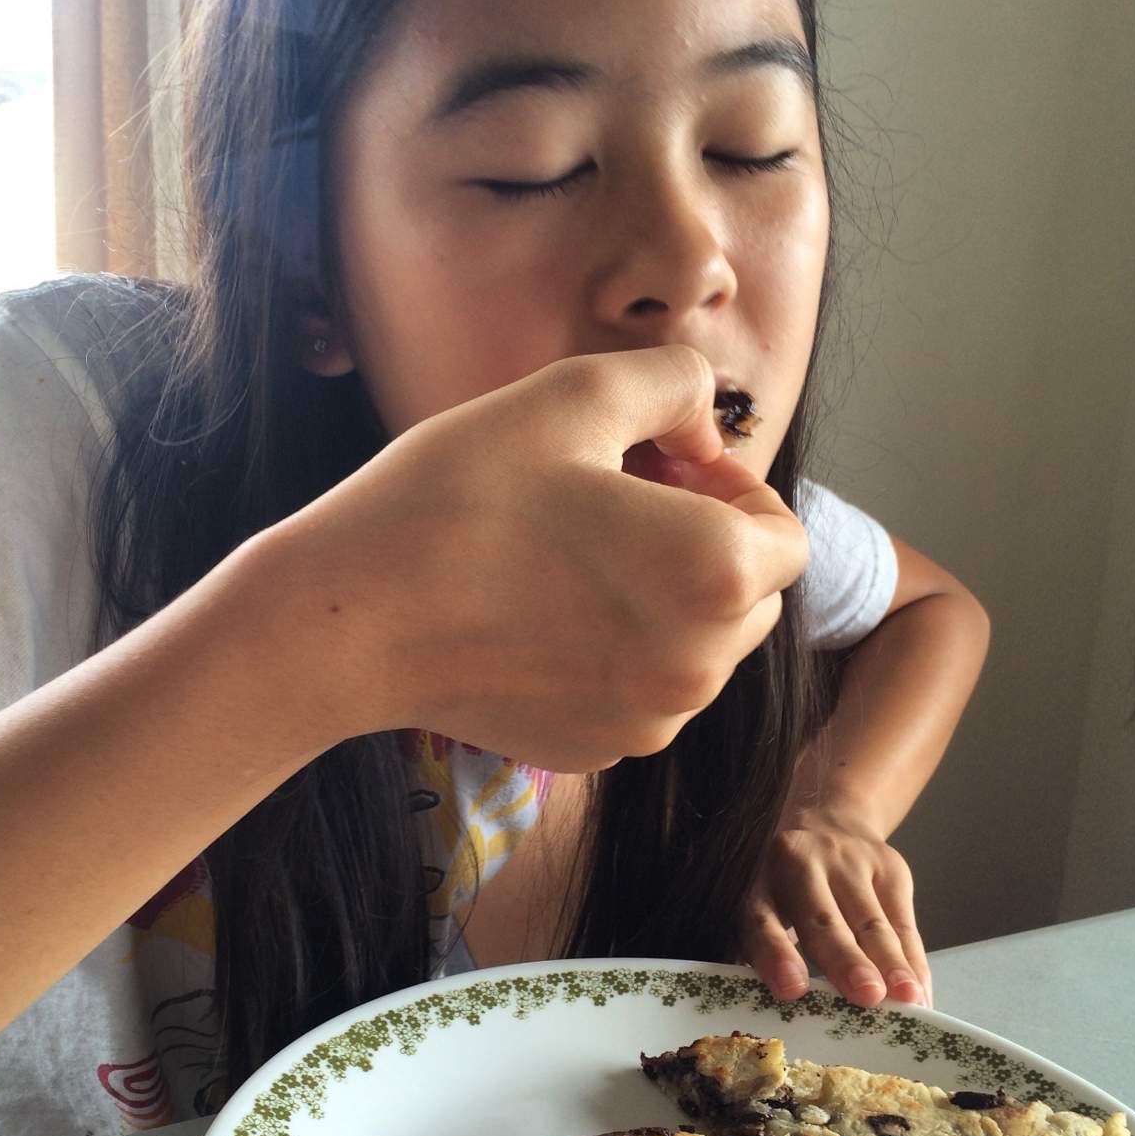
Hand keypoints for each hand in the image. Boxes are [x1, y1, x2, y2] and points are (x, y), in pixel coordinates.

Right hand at [274, 345, 808, 770]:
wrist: (347, 621)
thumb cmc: (455, 498)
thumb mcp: (573, 395)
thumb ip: (675, 385)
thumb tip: (707, 429)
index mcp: (714, 575)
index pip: (787, 538)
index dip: (733, 493)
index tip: (662, 471)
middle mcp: (699, 666)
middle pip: (749, 598)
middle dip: (706, 546)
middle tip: (617, 505)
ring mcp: (647, 722)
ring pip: (697, 649)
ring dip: (663, 602)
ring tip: (573, 558)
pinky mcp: (594, 750)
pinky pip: (640, 692)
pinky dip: (617, 653)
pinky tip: (541, 614)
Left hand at [741, 806, 932, 1008]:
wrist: (826, 822)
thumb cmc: (783, 887)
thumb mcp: (759, 905)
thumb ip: (761, 951)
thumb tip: (777, 1009)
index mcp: (758, 881)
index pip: (762, 919)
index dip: (776, 953)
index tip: (793, 988)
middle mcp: (801, 864)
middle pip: (823, 918)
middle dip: (846, 959)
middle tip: (866, 995)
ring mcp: (849, 862)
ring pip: (872, 921)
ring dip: (892, 963)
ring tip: (908, 998)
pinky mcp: (889, 868)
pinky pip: (905, 922)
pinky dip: (914, 962)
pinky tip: (921, 993)